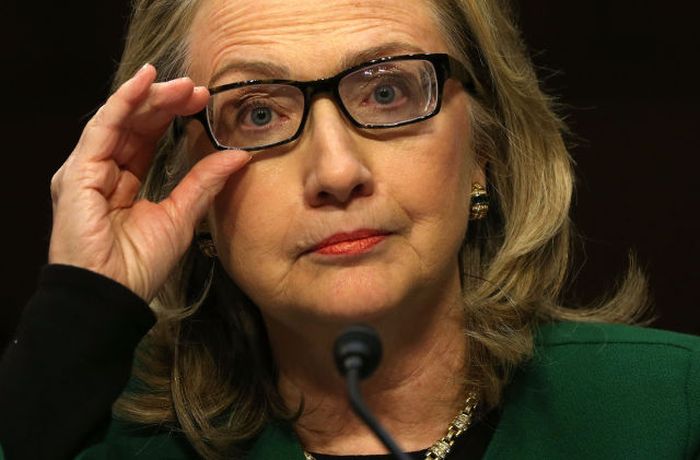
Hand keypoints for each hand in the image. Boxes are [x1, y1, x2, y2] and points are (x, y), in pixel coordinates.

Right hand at [48, 64, 249, 300]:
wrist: (114, 295)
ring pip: (119, 120)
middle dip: (166, 103)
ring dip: (151, 97)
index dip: (173, 117)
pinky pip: (102, 128)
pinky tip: (145, 82)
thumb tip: (239, 156)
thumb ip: (204, 182)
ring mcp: (87, 171)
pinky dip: (123, 102)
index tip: (204, 102)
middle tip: (199, 88)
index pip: (147, 139)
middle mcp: (103, 172)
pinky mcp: (78, 172)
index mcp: (124, 183)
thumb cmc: (141, 265)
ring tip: (183, 84)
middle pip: (134, 125)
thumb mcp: (182, 216)